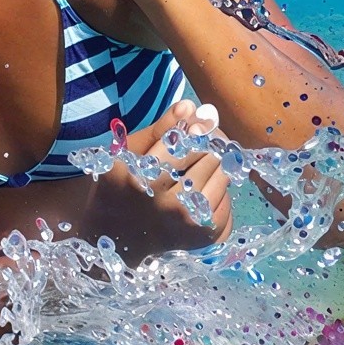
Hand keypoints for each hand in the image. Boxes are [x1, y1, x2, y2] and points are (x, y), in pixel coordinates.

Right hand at [94, 103, 233, 250]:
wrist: (115, 238)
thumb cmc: (117, 186)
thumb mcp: (126, 153)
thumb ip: (159, 129)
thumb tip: (191, 106)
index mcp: (141, 177)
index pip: (184, 143)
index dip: (198, 128)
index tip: (204, 119)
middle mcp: (167, 202)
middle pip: (208, 159)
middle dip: (210, 144)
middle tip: (208, 137)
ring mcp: (187, 222)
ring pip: (223, 179)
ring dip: (219, 165)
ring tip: (205, 162)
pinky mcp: (202, 236)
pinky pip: (228, 201)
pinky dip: (222, 189)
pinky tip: (208, 185)